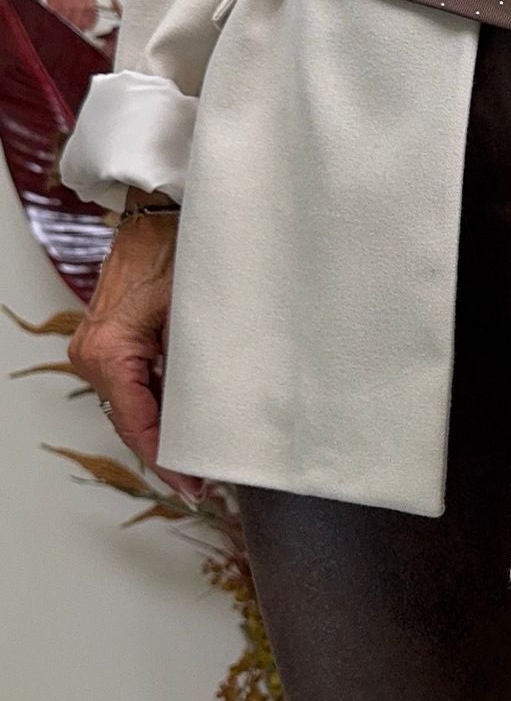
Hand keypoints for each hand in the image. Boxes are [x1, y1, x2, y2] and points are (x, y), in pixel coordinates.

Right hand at [68, 198, 201, 498]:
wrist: (160, 213)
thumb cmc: (176, 252)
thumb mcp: (195, 315)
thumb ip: (201, 367)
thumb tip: (227, 415)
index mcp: (109, 352)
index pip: (137, 423)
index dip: (166, 460)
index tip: (193, 487)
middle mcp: (93, 355)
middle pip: (130, 423)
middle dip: (165, 454)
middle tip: (202, 487)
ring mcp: (96, 350)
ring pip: (130, 408)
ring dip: (161, 434)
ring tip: (196, 465)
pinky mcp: (109, 344)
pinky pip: (132, 388)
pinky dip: (156, 409)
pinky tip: (183, 427)